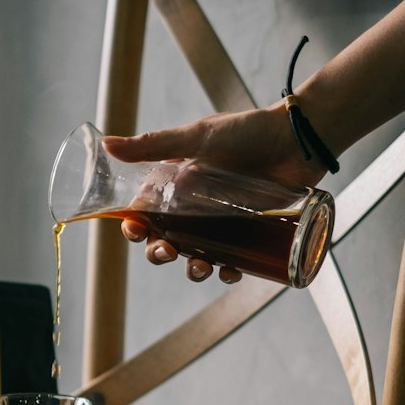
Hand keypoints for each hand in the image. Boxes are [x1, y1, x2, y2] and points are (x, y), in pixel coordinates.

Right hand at [104, 102, 321, 282]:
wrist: (298, 139)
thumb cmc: (247, 132)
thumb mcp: (195, 138)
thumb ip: (151, 145)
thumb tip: (106, 145)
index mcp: (176, 184)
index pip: (145, 213)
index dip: (135, 227)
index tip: (135, 231)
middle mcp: (195, 207)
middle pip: (166, 240)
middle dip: (159, 253)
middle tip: (166, 252)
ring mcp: (221, 222)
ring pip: (196, 256)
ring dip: (191, 269)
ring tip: (198, 268)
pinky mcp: (248, 233)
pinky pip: (232, 260)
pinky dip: (228, 271)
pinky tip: (230, 272)